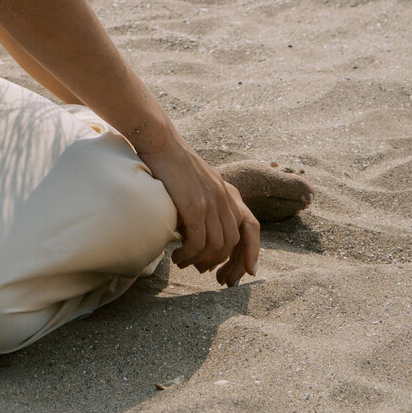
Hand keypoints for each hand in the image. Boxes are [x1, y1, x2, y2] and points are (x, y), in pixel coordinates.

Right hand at [137, 131, 259, 285]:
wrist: (161, 141)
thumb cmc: (173, 161)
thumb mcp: (200, 180)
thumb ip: (207, 200)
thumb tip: (201, 227)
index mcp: (227, 192)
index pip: (249, 228)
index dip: (250, 252)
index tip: (246, 271)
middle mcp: (224, 198)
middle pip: (233, 242)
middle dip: (222, 263)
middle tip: (204, 271)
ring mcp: (210, 202)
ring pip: (215, 246)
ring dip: (200, 260)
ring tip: (183, 262)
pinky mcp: (194, 206)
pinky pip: (198, 242)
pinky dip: (189, 254)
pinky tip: (178, 255)